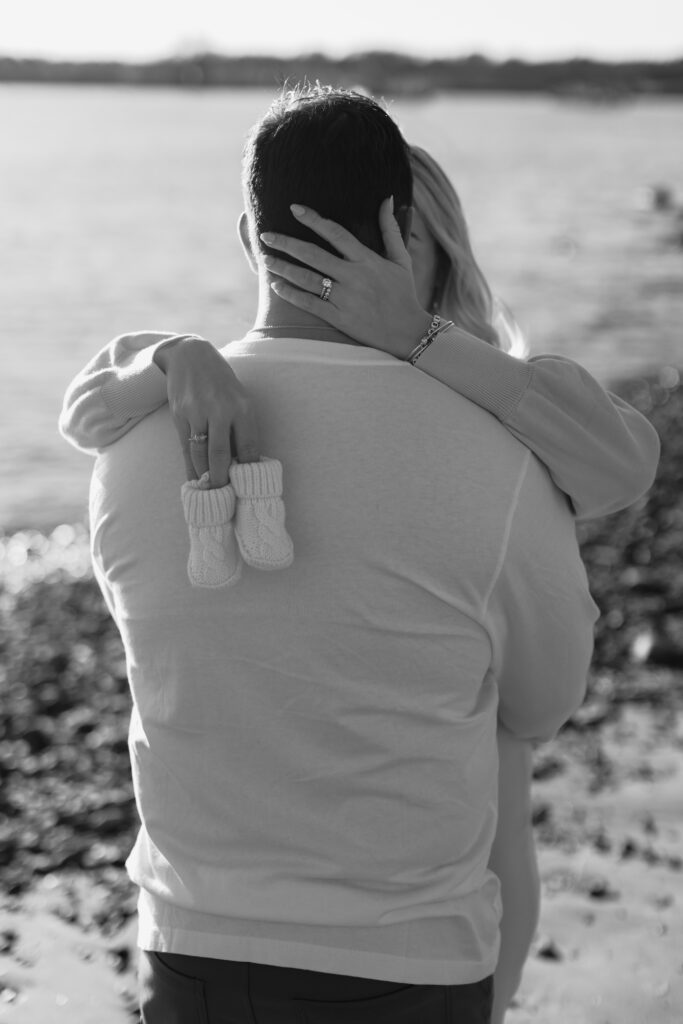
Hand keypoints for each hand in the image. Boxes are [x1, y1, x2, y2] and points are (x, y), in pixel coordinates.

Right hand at [154, 336, 258, 486]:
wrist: (190, 356)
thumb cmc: (221, 382)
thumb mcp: (239, 399)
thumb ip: (242, 427)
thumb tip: (245, 461)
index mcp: (242, 407)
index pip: (248, 446)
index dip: (247, 470)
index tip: (248, 488)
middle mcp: (220, 410)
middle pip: (221, 454)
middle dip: (222, 479)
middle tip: (225, 499)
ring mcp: (197, 412)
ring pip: (200, 453)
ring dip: (204, 476)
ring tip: (209, 492)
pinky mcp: (179, 414)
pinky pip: (185, 447)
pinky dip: (190, 466)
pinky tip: (194, 479)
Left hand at [261, 199, 432, 358]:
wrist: (407, 332)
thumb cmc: (403, 293)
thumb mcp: (401, 259)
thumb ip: (390, 229)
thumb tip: (386, 198)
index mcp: (366, 259)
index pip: (335, 233)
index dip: (313, 220)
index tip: (294, 209)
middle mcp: (353, 277)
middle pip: (312, 255)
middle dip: (286, 243)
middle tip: (266, 235)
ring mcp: (344, 298)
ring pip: (307, 279)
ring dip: (283, 268)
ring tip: (266, 259)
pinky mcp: (338, 318)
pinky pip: (308, 304)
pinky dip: (291, 294)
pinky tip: (276, 285)